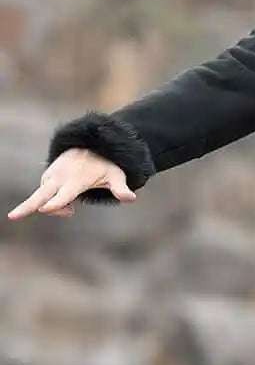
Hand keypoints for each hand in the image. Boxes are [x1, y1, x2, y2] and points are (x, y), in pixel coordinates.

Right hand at [7, 148, 136, 220]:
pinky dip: (52, 203)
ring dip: (55, 208)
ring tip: (72, 209)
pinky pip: (43, 195)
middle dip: (27, 206)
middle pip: (41, 195)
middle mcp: (60, 179)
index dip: (56, 203)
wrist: (90, 147)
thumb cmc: (105, 165)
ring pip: (43, 198)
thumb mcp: (116, 175)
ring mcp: (51, 178)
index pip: (64, 195)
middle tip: (13, 216)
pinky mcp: (46, 178)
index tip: (45, 208)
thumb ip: (121, 188)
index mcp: (77, 180)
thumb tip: (131, 198)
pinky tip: (65, 205)